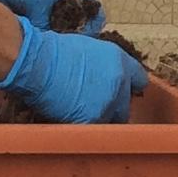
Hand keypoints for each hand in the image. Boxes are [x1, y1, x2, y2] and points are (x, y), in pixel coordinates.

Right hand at [0, 15, 147, 123]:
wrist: (37, 61)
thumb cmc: (52, 50)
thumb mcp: (86, 46)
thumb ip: (101, 62)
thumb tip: (100, 72)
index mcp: (119, 61)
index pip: (139, 79)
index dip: (128, 87)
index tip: (119, 92)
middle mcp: (119, 82)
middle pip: (125, 106)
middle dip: (112, 108)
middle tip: (93, 107)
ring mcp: (107, 102)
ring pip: (109, 121)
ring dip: (97, 120)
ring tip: (76, 114)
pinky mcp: (93, 118)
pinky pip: (93, 130)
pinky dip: (82, 127)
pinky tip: (69, 120)